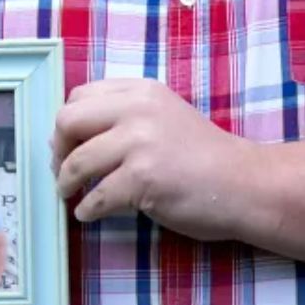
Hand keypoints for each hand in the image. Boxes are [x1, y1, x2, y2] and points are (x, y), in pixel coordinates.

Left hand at [52, 78, 250, 239]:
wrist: (247, 185)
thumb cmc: (203, 158)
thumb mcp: (163, 117)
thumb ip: (123, 116)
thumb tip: (67, 137)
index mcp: (141, 92)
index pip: (79, 96)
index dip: (67, 124)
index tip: (67, 144)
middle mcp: (138, 110)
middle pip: (68, 121)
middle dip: (58, 149)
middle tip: (61, 171)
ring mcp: (140, 143)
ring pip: (77, 162)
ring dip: (66, 183)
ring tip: (71, 194)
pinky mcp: (143, 178)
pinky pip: (96, 196)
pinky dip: (87, 208)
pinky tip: (88, 213)